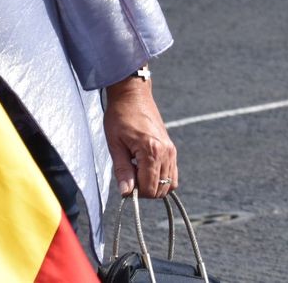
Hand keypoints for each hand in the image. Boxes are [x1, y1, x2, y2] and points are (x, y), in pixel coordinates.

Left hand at [104, 77, 177, 198]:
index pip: (149, 189)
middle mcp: (166, 153)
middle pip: (161, 190)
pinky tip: (145, 167)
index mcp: (152, 151)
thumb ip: (122, 170)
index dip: (136, 192)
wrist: (132, 94)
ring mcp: (171, 151)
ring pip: (170, 184)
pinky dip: (161, 177)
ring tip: (137, 170)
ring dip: (154, 185)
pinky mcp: (172, 148)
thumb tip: (126, 193)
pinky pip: (172, 174)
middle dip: (145, 189)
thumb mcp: (115, 143)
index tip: (125, 181)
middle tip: (129, 175)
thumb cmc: (120, 116)